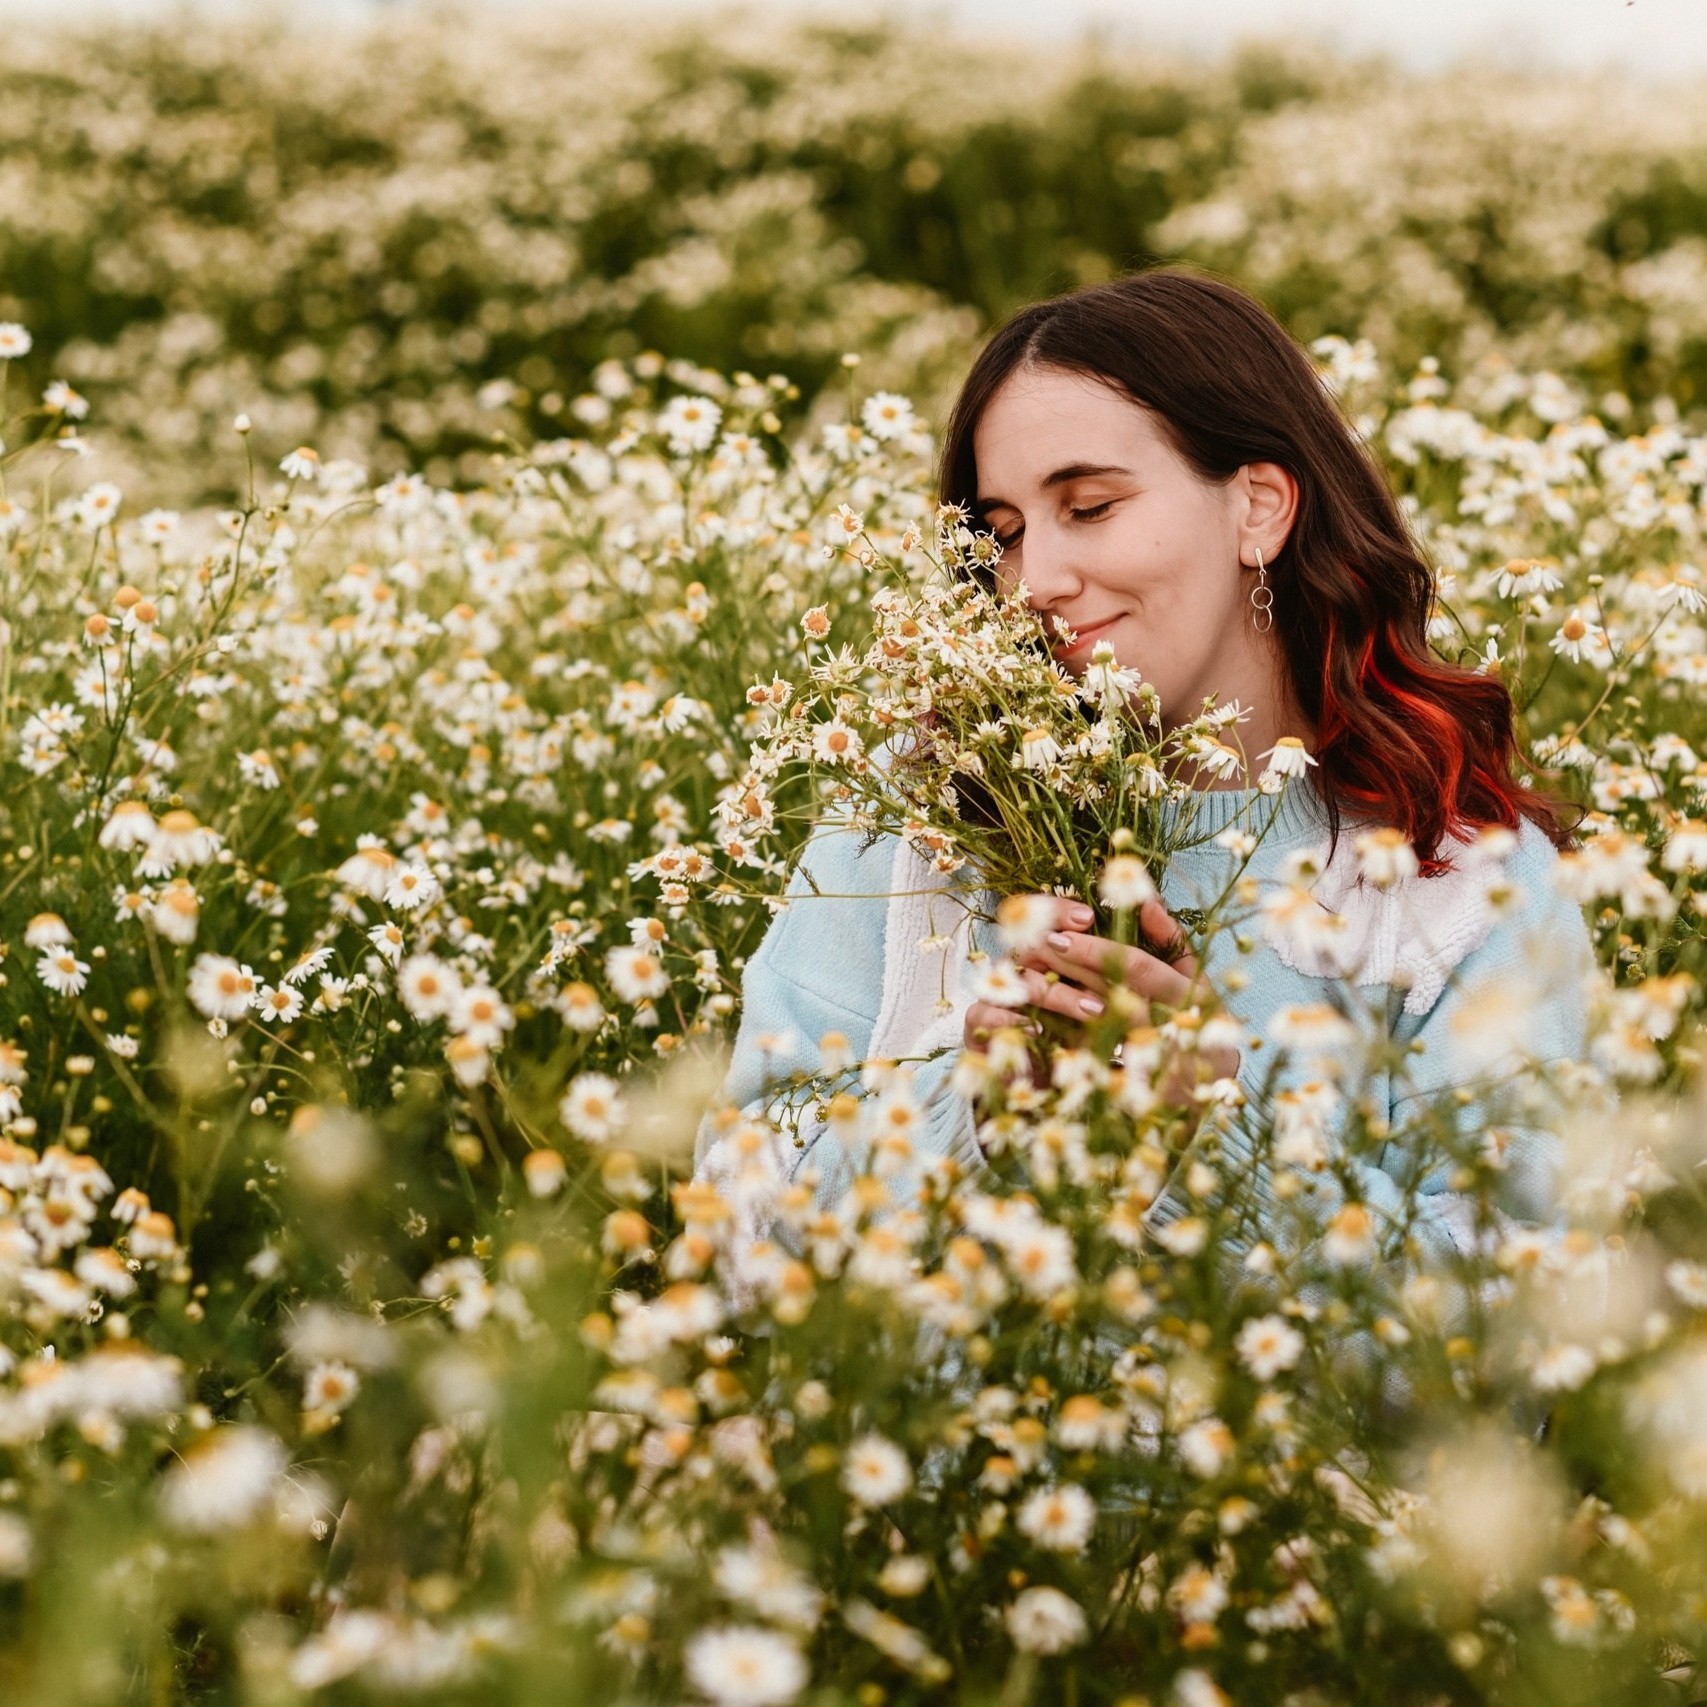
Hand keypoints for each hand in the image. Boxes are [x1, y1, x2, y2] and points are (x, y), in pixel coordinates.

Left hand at [962, 894, 1238, 1099]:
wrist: (1210, 1088)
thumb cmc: (1203, 1022)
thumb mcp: (1197, 980)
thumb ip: (1173, 940)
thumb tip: (1147, 903)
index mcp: (1193, 996)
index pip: (1139, 967)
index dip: (1097, 951)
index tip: (1059, 935)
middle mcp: (1175, 1029)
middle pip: (1111, 993)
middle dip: (1069, 969)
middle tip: (1033, 948)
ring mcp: (1155, 1063)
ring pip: (1096, 1028)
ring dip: (1060, 1002)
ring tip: (1030, 980)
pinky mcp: (1134, 1090)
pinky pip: (1091, 1060)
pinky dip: (1064, 1038)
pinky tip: (1037, 1020)